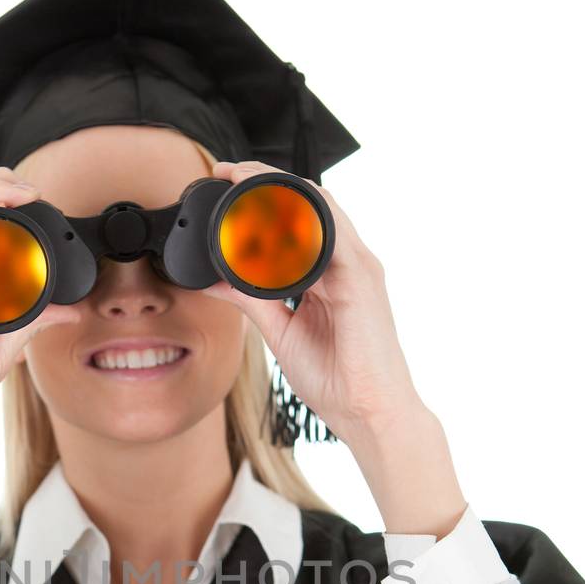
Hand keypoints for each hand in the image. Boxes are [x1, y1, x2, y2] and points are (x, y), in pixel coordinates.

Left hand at [204, 158, 419, 444]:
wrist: (369, 413)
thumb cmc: (336, 379)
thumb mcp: (280, 332)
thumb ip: (251, 301)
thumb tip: (215, 281)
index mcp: (329, 272)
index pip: (297, 219)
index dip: (262, 197)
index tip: (225, 184)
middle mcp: (346, 261)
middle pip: (308, 202)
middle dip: (267, 180)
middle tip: (227, 170)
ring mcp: (358, 266)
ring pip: (321, 206)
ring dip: (280, 187)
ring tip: (243, 175)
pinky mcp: (362, 280)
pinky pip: (333, 235)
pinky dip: (303, 218)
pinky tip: (274, 209)